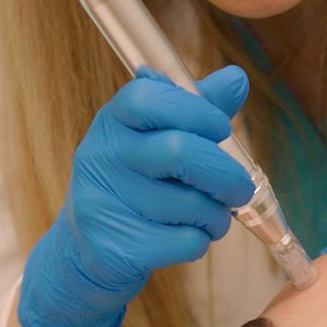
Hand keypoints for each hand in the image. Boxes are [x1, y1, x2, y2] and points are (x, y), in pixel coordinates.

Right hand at [18, 65, 254, 326]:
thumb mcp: (158, 136)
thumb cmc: (136, 182)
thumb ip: (198, 108)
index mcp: (115, 120)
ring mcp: (102, 201)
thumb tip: (237, 78)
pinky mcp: (114, 246)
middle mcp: (102, 155)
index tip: (221, 127)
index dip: (196, 110)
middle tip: (241, 188)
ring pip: (190, 204)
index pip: (149, 97)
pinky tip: (188, 236)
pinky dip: (201, 241)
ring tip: (211, 216)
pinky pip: (185, 241)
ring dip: (217, 215)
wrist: (86, 249)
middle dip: (226, 174)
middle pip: (179, 152)